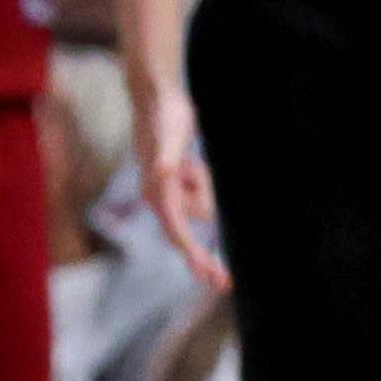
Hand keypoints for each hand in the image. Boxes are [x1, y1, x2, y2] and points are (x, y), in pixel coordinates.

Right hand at [134, 81, 225, 291]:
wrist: (158, 97)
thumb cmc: (163, 116)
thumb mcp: (169, 135)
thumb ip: (166, 158)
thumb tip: (163, 173)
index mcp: (157, 192)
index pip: (177, 231)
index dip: (193, 255)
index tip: (208, 275)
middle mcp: (159, 196)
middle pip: (187, 230)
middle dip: (201, 256)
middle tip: (223, 283)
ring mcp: (167, 189)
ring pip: (202, 203)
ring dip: (204, 184)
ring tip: (195, 158)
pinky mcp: (176, 180)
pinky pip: (199, 191)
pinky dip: (201, 183)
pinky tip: (192, 163)